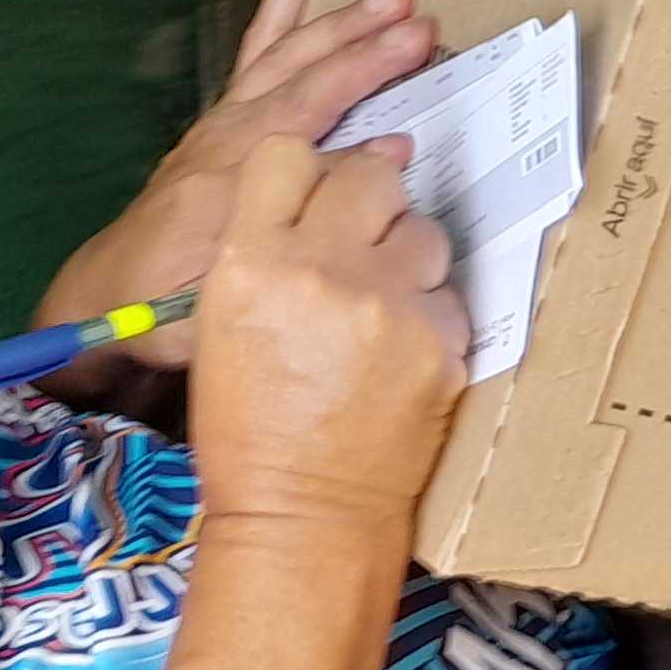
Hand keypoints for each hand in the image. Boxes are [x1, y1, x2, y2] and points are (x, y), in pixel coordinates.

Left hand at [43, 0, 435, 370]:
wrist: (103, 300)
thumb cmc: (167, 308)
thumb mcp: (239, 283)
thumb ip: (312, 220)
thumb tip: (388, 157)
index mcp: (235, 172)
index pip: (314, 109)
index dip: (368, 74)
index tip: (419, 53)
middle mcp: (228, 134)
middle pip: (305, 70)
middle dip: (364, 41)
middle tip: (422, 18)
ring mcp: (223, 120)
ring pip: (285, 50)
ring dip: (339, 18)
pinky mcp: (222, 119)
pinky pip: (260, 47)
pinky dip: (287, 1)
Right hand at [185, 135, 467, 524]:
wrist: (304, 514)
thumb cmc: (248, 426)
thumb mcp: (222, 323)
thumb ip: (263, 249)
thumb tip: (320, 195)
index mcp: (249, 261)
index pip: (289, 155)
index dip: (306, 175)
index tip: (314, 201)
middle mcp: (321, 268)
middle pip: (368, 175)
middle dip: (368, 202)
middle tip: (359, 245)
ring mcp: (388, 303)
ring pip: (422, 228)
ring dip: (406, 255)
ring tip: (382, 306)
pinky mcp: (441, 339)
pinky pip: (447, 291)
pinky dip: (430, 312)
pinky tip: (404, 352)